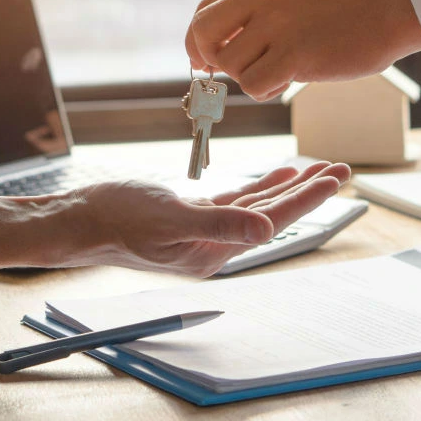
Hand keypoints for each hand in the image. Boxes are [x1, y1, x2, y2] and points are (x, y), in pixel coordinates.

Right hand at [71, 161, 350, 275]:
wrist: (80, 221)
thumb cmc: (117, 219)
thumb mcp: (170, 219)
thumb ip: (220, 223)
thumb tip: (267, 229)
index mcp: (215, 250)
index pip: (273, 220)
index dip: (307, 198)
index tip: (336, 178)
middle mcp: (215, 244)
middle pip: (273, 214)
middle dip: (308, 191)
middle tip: (340, 169)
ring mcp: (203, 232)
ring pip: (257, 206)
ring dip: (287, 188)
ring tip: (317, 171)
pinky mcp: (190, 217)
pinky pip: (235, 201)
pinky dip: (258, 188)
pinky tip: (275, 175)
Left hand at [185, 0, 420, 100]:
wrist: (387, 12)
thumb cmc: (339, 11)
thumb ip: (249, 14)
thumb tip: (207, 55)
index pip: (204, 11)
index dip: (198, 41)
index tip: (206, 60)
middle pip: (203, 33)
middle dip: (210, 58)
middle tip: (231, 71)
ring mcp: (278, 22)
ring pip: (229, 64)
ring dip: (248, 77)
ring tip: (280, 70)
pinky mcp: (295, 52)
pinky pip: (252, 84)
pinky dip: (265, 91)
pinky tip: (287, 81)